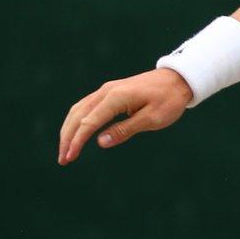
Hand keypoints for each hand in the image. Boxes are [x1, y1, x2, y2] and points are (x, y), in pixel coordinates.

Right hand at [57, 68, 192, 163]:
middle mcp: (106, 91)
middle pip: (77, 115)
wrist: (178, 79)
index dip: (77, 141)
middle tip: (62, 159)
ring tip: (65, 150)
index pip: (89, 122)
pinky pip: (86, 106)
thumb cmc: (168, 100)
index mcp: (116, 98)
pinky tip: (75, 133)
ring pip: (78, 110)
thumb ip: (125, 130)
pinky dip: (77, 121)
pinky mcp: (109, 92)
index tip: (69, 158)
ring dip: (69, 130)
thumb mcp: (152, 119)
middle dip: (67, 138)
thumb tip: (100, 142)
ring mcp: (106, 90)